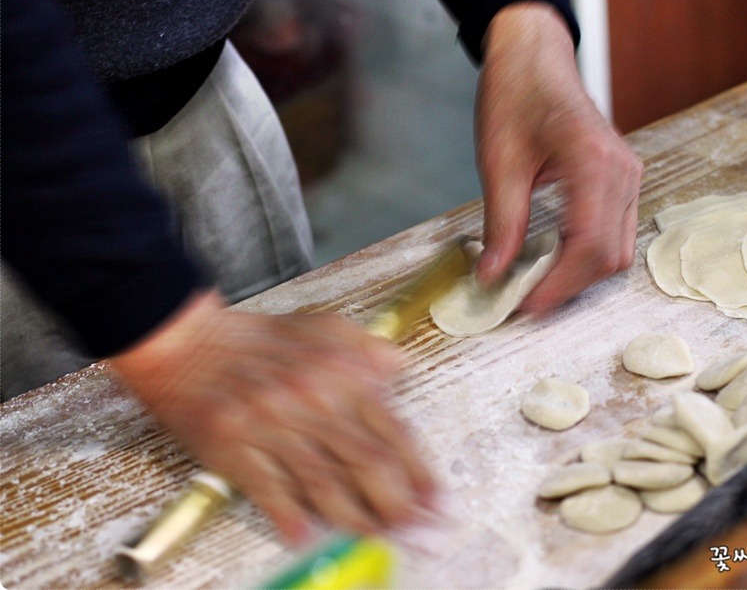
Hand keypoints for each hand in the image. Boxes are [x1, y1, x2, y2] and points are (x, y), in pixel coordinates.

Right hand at [110, 290, 434, 545]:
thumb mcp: (325, 328)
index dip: (420, 472)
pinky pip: (269, 488)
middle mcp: (312, 399)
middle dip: (398, 506)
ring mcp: (272, 425)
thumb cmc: (259, 340)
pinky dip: (290, 516)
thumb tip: (399, 370)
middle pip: (367, 464)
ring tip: (377, 539)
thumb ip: (368, 349)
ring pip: (325, 483)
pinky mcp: (234, 447)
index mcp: (340, 373)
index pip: (393, 431)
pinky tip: (308, 537)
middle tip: (418, 532)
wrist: (187, 342)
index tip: (438, 500)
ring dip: (355, 518)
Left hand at [474, 2, 643, 313]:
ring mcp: (628, 175)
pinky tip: (554, 259)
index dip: (558, 285)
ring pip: (618, 249)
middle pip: (609, 255)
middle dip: (568, 286)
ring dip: (581, 274)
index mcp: (594, 163)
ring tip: (537, 284)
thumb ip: (501, 225)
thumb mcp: (499, 163)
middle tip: (524, 301)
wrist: (534, 56)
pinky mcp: (622, 178)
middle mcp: (622, 172)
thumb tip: (492, 276)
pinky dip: (589, 254)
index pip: (588, 245)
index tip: (524, 306)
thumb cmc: (515, 95)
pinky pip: (617, 231)